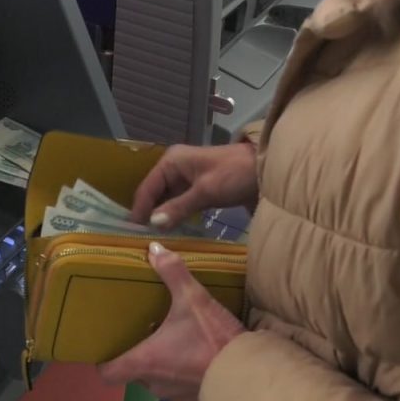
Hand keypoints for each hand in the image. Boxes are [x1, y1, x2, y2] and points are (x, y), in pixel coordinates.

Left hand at [98, 242, 244, 400]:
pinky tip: (191, 352)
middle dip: (136, 354)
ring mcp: (174, 393)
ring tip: (166, 339)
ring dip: (160, 362)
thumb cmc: (213, 338)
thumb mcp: (194, 299)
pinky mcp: (193, 397)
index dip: (104, 360)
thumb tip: (154, 248)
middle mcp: (155, 382)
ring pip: (156, 378)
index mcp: (146, 360)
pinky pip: (177, 384)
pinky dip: (179, 370)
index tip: (107, 345)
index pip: (109, 372)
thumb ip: (173, 272)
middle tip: (139, 331)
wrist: (249, 371)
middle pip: (133, 372)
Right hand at [131, 143, 257, 229]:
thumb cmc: (235, 174)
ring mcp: (186, 178)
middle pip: (154, 193)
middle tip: (141, 239)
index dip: (140, 209)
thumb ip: (178, 207)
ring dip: (162, 216)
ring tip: (153, 239)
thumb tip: (153, 224)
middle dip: (149, 214)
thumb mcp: (206, 191)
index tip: (132, 232)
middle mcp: (175, 167)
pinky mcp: (198, 189)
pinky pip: (179, 203)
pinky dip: (175, 215)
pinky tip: (171, 231)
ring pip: (166, 200)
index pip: (147, 187)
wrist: (266, 168)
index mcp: (171, 161)